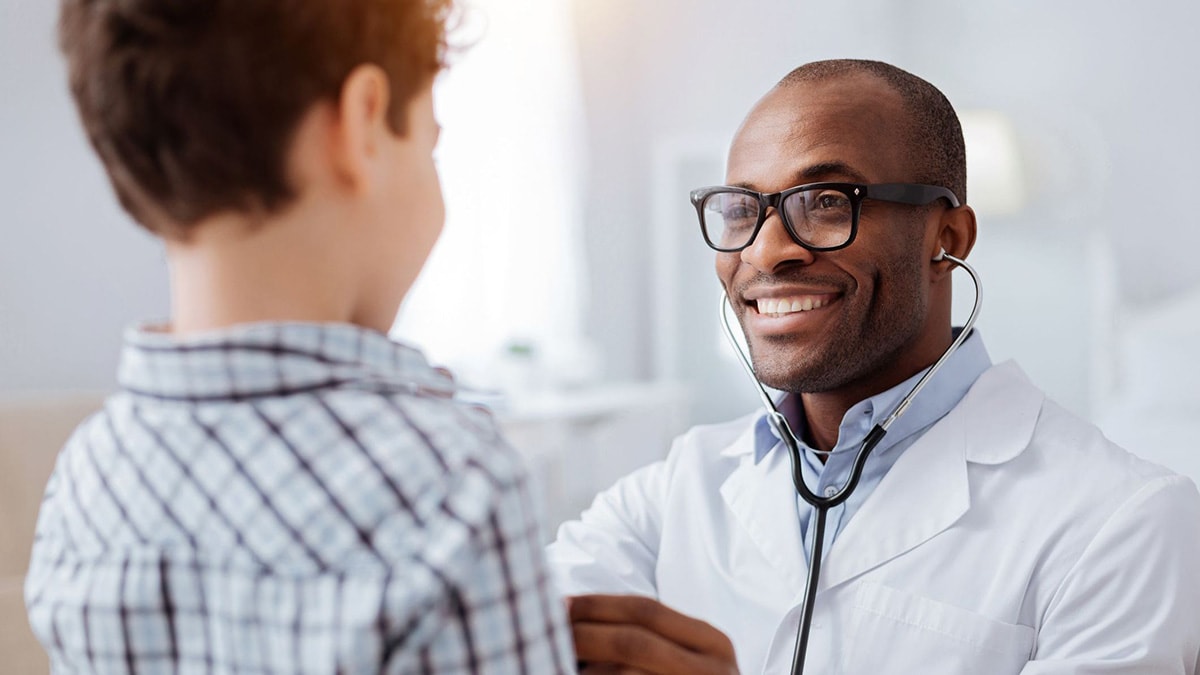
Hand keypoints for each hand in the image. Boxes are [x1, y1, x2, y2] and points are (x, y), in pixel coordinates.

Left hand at [568, 594, 738, 674]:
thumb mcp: (683, 661)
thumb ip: (648, 639)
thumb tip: (572, 615)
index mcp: (712, 642)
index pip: (646, 610)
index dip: (597, 605)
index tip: (558, 605)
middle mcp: (712, 669)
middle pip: (633, 641)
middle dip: (584, 634)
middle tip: (547, 631)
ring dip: (586, 670)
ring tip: (554, 661)